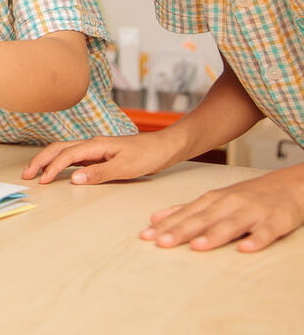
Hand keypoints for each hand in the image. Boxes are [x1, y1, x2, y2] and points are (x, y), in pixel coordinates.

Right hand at [21, 132, 178, 184]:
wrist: (164, 147)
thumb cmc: (148, 155)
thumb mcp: (125, 168)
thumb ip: (98, 173)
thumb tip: (73, 179)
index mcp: (95, 145)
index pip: (66, 155)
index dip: (52, 168)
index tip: (42, 181)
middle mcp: (92, 144)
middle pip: (58, 148)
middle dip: (40, 160)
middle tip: (26, 174)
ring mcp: (94, 148)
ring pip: (63, 151)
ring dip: (47, 160)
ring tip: (35, 171)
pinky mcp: (99, 154)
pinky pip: (73, 156)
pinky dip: (60, 162)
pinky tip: (57, 169)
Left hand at [139, 166, 303, 251]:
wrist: (288, 185)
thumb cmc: (245, 196)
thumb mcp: (213, 199)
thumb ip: (185, 210)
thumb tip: (154, 218)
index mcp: (212, 200)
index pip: (185, 214)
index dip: (165, 225)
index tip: (146, 236)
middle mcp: (229, 204)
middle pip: (202, 219)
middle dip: (181, 231)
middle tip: (162, 242)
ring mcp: (252, 212)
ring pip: (231, 224)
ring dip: (214, 235)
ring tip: (197, 246)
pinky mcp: (276, 221)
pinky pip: (266, 232)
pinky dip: (256, 240)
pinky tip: (245, 249)